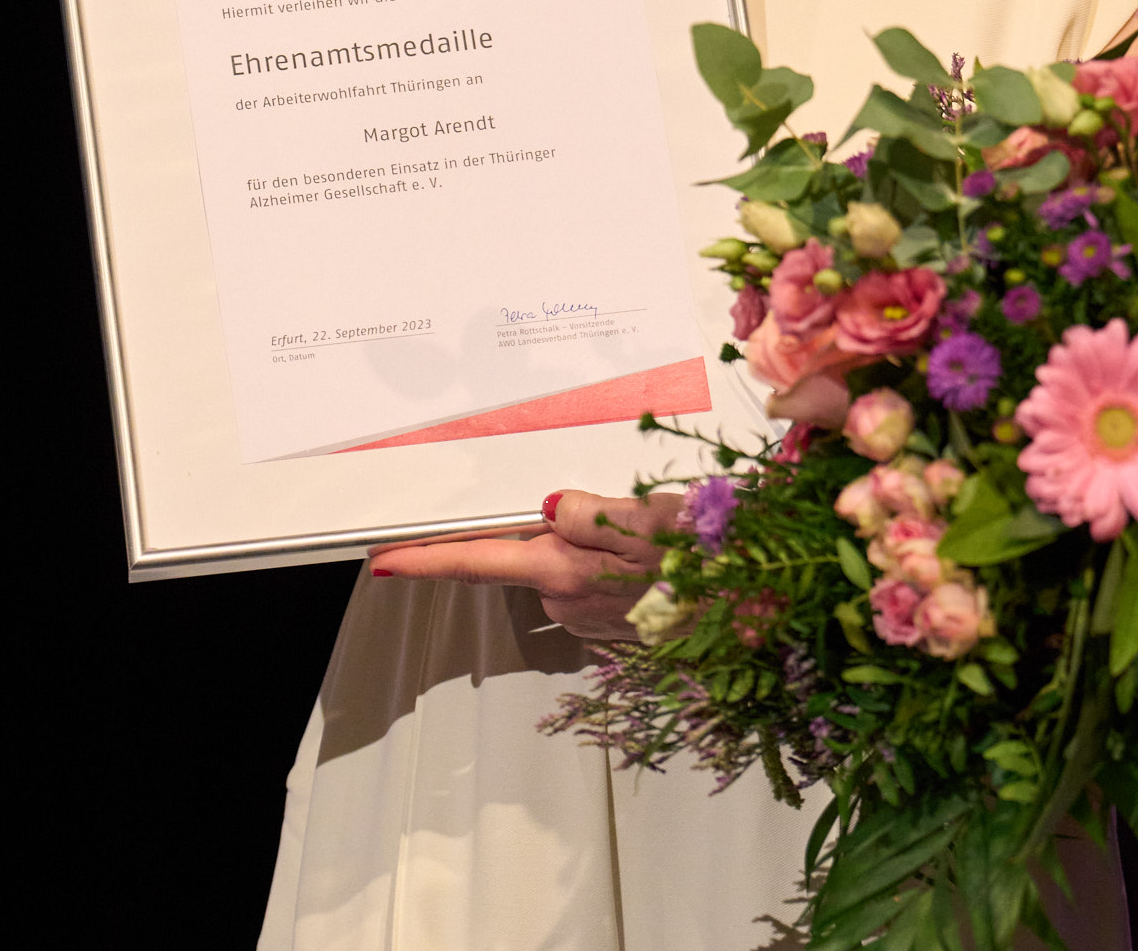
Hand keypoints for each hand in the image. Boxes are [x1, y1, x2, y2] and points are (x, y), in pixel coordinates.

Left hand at [369, 488, 686, 641]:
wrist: (754, 609)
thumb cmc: (708, 556)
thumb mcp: (649, 514)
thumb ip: (589, 511)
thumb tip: (549, 507)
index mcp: (564, 568)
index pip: (476, 562)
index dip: (425, 561)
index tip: (383, 560)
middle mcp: (567, 602)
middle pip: (527, 558)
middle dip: (549, 533)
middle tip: (607, 511)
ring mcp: (590, 621)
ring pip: (564, 571)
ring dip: (586, 550)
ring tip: (644, 532)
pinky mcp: (614, 629)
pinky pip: (593, 588)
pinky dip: (609, 570)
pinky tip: (650, 559)